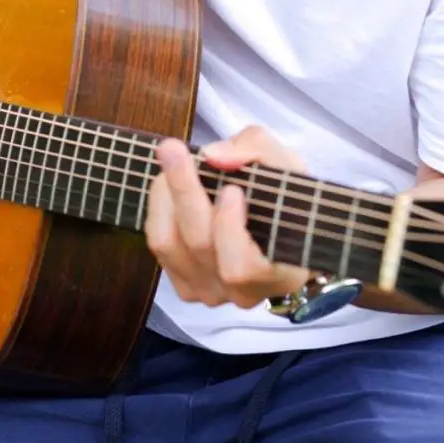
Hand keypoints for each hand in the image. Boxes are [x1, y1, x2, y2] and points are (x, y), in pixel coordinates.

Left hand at [145, 126, 310, 308]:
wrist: (275, 221)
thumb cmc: (285, 197)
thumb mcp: (285, 163)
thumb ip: (257, 150)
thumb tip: (214, 156)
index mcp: (282, 273)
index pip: (243, 266)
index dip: (229, 228)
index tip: (231, 188)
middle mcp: (244, 293)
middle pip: (201, 244)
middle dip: (185, 190)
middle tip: (173, 149)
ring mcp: (211, 292)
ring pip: (170, 245)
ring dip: (166, 197)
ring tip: (172, 161)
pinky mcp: (185, 286)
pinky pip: (158, 246)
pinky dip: (159, 210)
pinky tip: (169, 186)